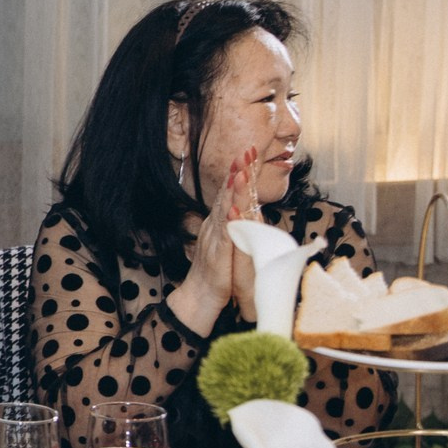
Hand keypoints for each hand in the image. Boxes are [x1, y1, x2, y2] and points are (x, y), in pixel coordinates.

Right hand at [180, 147, 259, 319]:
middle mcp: (214, 225)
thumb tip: (245, 208)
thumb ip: (233, 224)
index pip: (229, 192)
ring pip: (224, 209)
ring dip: (233, 190)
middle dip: (237, 172)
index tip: (248, 153)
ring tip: (241, 172)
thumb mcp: (228, 243)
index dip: (239, 173)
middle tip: (245, 152)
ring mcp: (214, 237)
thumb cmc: (217, 272)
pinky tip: (232, 208)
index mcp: (219, 221)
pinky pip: (223, 234)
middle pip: (226, 194)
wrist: (200, 295)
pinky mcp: (217, 254)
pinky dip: (228, 220)